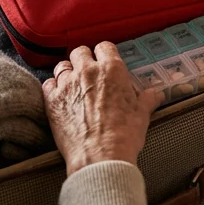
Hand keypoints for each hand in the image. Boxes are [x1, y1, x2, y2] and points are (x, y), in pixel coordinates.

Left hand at [43, 43, 161, 176]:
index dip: (105, 55)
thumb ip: (147, 99)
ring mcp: (67, 84)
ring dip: (67, 72)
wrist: (100, 157)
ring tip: (73, 84)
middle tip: (89, 74)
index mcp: (112, 70)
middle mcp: (87, 71)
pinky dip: (53, 88)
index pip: (104, 47)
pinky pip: (47, 84)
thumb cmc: (124, 135)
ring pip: (62, 66)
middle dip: (84, 60)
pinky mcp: (52, 100)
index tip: (106, 63)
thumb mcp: (142, 115)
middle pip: (80, 52)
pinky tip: (59, 96)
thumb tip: (156, 94)